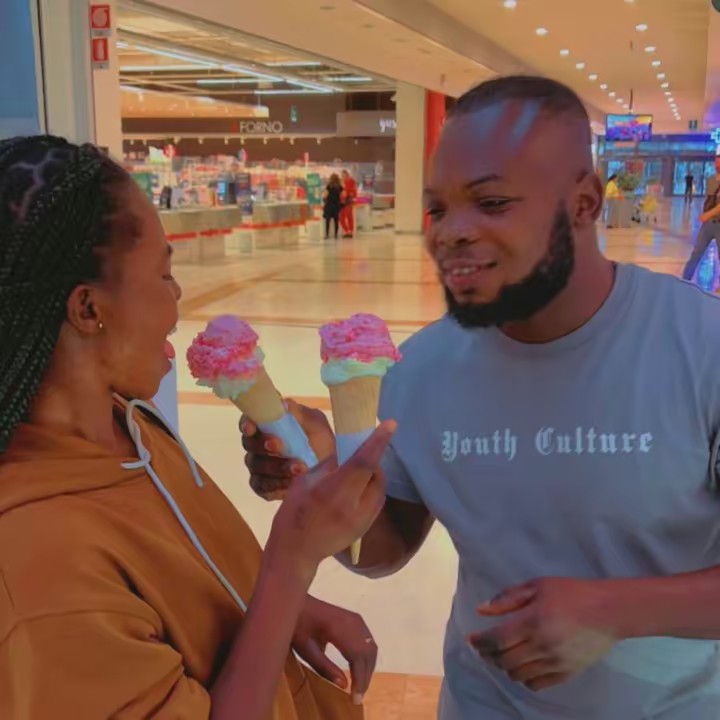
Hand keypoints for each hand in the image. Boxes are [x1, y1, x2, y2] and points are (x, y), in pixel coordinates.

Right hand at [241, 400, 336, 500]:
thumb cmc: (320, 442)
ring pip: (256, 466)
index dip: (247, 424)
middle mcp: (258, 444)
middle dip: (263, 445)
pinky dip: (275, 484)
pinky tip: (290, 483)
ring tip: (299, 468)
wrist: (330, 471)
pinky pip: (261, 486)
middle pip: (249, 444)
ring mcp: (259, 466)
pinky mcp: (263, 486)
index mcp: (268, 424)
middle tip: (280, 446)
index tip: (251, 428)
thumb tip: (283, 403)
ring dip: (276, 467)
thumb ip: (299, 413)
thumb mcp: (316, 424)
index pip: (249, 421)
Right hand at [266, 421, 393, 575]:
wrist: (296, 551)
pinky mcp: (365, 529)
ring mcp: (362, 520)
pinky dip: (371, 490)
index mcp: (333, 491)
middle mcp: (353, 506)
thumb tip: (348, 450)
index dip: (377, 442)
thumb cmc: (295, 511)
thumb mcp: (306, 480)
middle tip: (363, 451)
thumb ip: (331, 464)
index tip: (391, 424)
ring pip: (379, 489)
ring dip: (373, 476)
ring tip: (358, 473)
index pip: (363, 462)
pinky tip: (357, 490)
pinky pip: (376, 502)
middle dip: (373, 459)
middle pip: (375, 474)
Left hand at [293, 596, 377, 704]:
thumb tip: (345, 685)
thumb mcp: (305, 649)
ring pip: (371, 646)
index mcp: (337, 627)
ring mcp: (355, 618)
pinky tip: (360, 668)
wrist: (297, 603)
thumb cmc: (297, 625)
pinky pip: (368, 640)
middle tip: (357, 696)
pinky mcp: (355, 618)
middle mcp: (351, 621)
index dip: (360, 678)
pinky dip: (367, 657)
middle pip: (368, 652)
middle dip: (366, 676)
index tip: (355, 698)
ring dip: (368, 667)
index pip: (357, 656)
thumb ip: (324, 667)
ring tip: (359, 685)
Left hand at [469, 578, 620, 692]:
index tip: (471, 638)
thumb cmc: (571, 593)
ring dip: (504, 667)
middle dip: (489, 654)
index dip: (479, 641)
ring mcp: (554, 662)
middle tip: (484, 647)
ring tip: (502, 656)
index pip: (496, 639)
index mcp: (532, 621)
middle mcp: (541, 645)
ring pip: (518, 674)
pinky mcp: (567, 672)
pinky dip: (524, 678)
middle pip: (504, 660)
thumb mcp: (537, 586)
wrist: (609, 611)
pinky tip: (522, 666)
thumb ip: (508, 599)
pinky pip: (537, 684)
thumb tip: (482, 609)